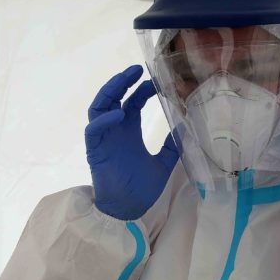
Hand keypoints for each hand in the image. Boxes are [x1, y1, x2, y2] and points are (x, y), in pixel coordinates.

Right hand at [85, 65, 178, 219]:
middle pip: (113, 98)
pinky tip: (119, 114)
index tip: (154, 80)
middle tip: (137, 69)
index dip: (140, 89)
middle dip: (123, 82)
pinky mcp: (95, 150)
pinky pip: (94, 129)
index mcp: (128, 131)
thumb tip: (186, 127)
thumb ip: (172, 145)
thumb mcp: (164, 163)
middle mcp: (114, 131)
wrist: (128, 209)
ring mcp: (103, 139)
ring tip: (125, 80)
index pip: (131, 102)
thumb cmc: (141, 188)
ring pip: (99, 107)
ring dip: (110, 91)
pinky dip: (104, 120)